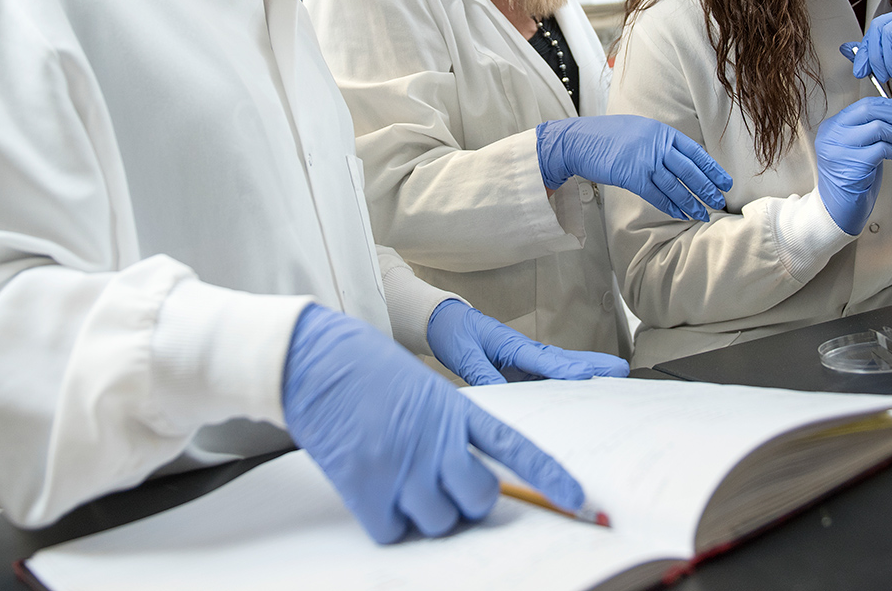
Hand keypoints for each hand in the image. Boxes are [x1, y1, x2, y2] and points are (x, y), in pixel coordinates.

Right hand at [282, 304, 583, 542]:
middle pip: (479, 499)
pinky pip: (392, 531)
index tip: (577, 501)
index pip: (516, 447)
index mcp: (456, 411)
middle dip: (468, 501)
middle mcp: (436, 440)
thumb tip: (470, 479)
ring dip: (425, 512)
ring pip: (438, 521)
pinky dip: (387, 521)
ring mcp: (402, 465)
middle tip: (445, 484)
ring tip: (402, 481)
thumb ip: (452, 430)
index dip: (548, 477)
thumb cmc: (367, 371)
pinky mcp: (366, 486)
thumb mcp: (424, 391)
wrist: (314, 361)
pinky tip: (375, 491)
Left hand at [426, 299, 629, 385]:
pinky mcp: (522, 370)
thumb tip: (500, 395)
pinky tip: (583, 395)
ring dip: (586, 374)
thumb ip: (482, 374)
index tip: (587, 375)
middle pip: (563, 361)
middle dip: (592, 366)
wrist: (445, 322)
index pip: (543, 359)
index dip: (565, 369)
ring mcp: (526, 361)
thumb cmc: (455, 334)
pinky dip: (567, 384)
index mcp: (512, 344)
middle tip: (621, 371)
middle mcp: (525, 351)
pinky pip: (548, 378)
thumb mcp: (464, 355)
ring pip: (560, 369)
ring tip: (615, 381)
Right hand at [536, 115, 732, 221]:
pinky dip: (670, 205)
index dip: (711, 168)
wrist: (580, 140)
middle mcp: (656, 144)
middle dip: (706, 187)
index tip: (724, 180)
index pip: (694, 152)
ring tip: (702, 213)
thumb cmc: (607, 137)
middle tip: (719, 200)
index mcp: (661, 132)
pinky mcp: (632, 175)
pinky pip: (657, 194)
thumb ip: (659, 142)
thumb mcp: (639, 130)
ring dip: (691, 201)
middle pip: (689, 169)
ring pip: (675, 184)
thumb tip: (678, 157)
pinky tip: (680, 214)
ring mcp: (645, 160)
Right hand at [814, 97, 891, 234]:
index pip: (865, 104)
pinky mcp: (852, 163)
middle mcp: (833, 134)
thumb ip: (871, 128)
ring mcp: (840, 148)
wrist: (838, 207)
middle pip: (871, 111)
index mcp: (833, 126)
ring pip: (880, 128)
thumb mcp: (857, 146)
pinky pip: (883, 149)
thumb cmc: (853, 177)